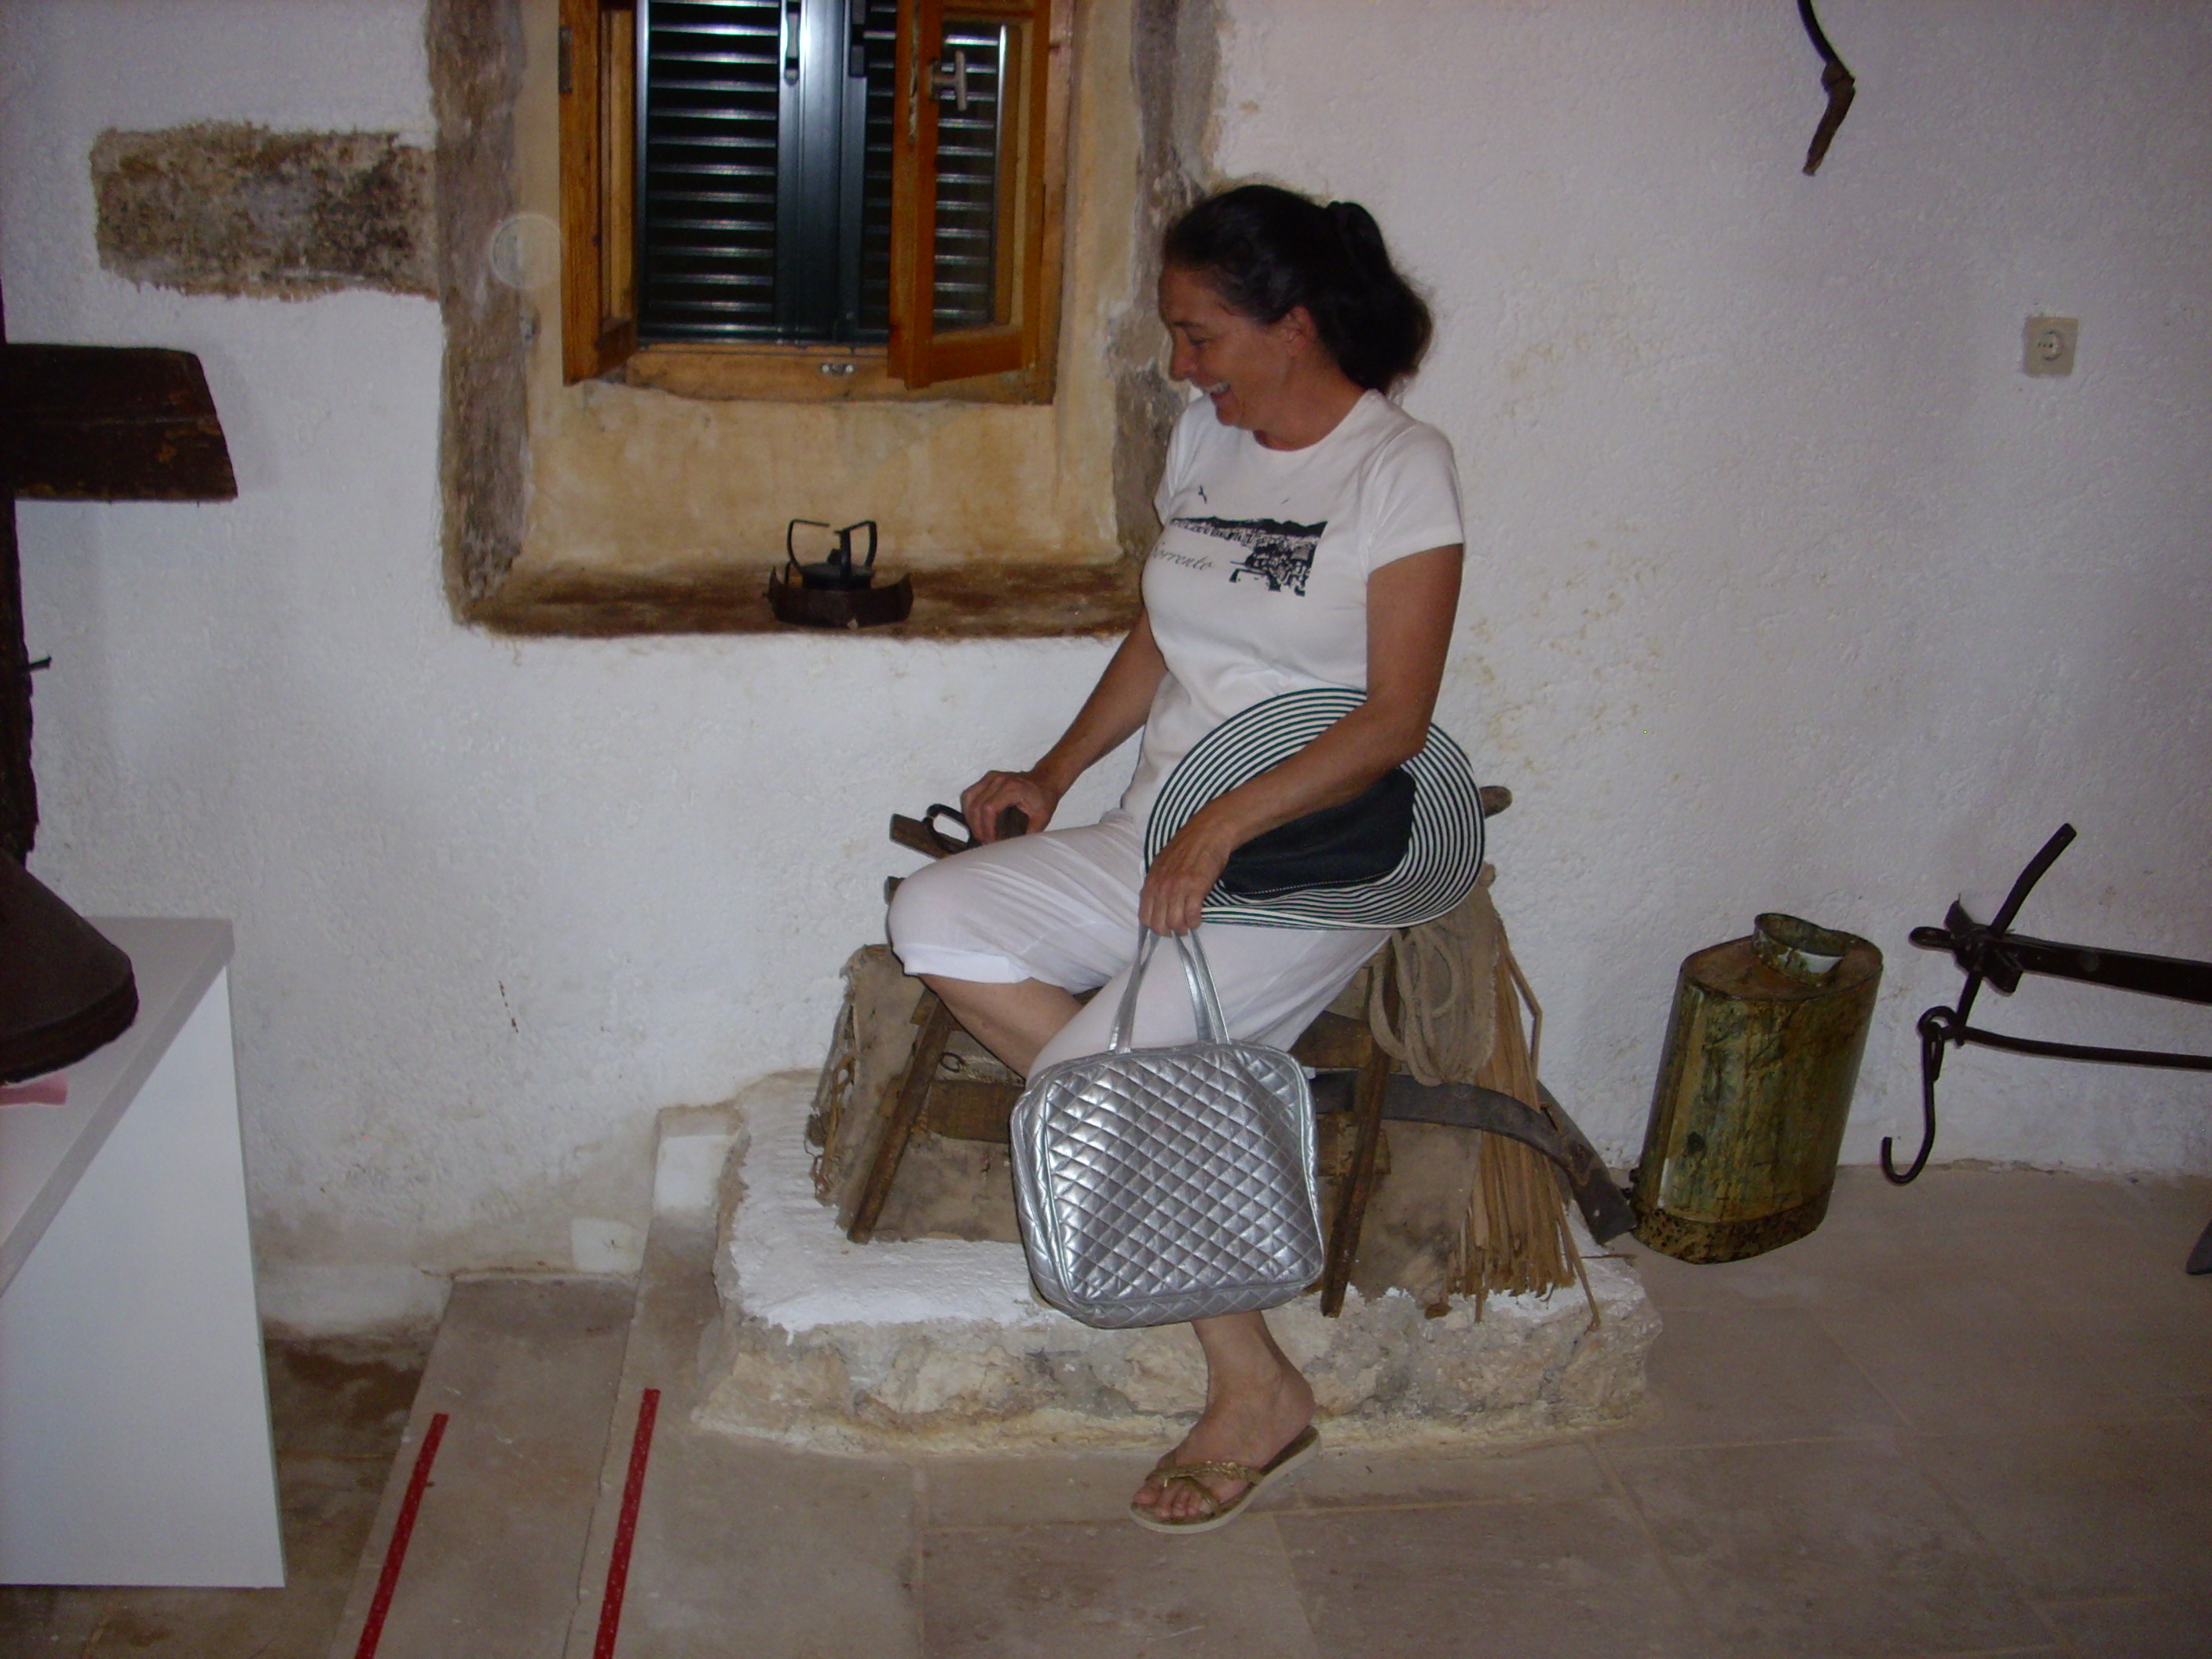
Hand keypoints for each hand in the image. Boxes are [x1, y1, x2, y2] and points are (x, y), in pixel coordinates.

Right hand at [959, 769, 1062, 842]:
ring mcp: (991, 778)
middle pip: (976, 805)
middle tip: (984, 841)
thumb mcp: (1041, 818)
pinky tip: (975, 820)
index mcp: (1012, 788)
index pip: (989, 809)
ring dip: (970, 818)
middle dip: (977, 827)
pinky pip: (970, 794)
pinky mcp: (987, 779)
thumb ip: (1029, 833)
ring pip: (968, 798)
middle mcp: (999, 780)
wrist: (1045, 779)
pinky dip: (969, 809)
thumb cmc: (1044, 796)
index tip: (989, 841)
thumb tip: (1014, 848)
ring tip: (979, 832)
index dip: (986, 828)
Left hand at [1139, 811, 1238, 934]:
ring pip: (1175, 923)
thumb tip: (1157, 905)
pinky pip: (1192, 915)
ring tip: (1190, 924)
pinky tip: (1198, 918)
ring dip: (1183, 928)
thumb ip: (1156, 884)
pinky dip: (1195, 922)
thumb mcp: (1161, 865)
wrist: (1207, 834)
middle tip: (1179, 928)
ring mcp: (1178, 888)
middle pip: (1159, 924)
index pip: (1145, 917)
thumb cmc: (1186, 848)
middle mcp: (1161, 887)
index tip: (1165, 927)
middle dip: (1169, 931)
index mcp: (1151, 882)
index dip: (1155, 927)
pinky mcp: (1195, 888)